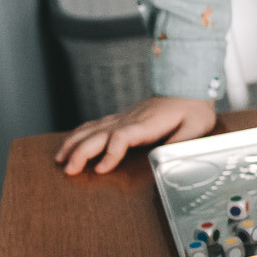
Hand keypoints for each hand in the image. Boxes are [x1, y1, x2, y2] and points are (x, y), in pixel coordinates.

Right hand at [55, 95, 216, 175]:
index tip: (101, 170)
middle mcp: (130, 119)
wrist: (188, 85)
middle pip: (99, 134)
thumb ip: (181, 142)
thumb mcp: (196, 126)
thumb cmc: (193, 108)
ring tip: (60, 159)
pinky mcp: (122, 118)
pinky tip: (70, 143)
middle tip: (68, 170)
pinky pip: (95, 125)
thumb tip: (165, 157)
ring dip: (74, 143)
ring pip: (92, 129)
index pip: (122, 137)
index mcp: (147, 123)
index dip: (110, 153)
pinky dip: (79, 134)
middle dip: (81, 152)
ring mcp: (123, 117)